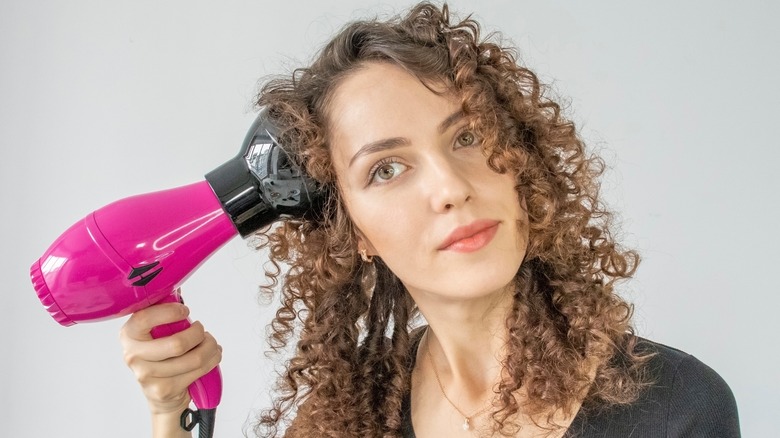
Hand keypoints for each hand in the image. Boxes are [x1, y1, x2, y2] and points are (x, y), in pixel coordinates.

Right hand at [119, 300, 222, 415]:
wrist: (161, 393)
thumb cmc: (163, 354)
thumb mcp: (158, 330)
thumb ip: (164, 309)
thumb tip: (175, 281)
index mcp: (129, 334)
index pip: (145, 319)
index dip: (169, 312)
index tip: (185, 311)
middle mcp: (133, 356)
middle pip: (177, 344)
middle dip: (199, 334)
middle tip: (201, 331)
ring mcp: (147, 376)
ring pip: (194, 358)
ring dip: (211, 348)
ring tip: (211, 344)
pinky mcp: (163, 390)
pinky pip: (198, 371)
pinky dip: (212, 361)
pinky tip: (211, 357)